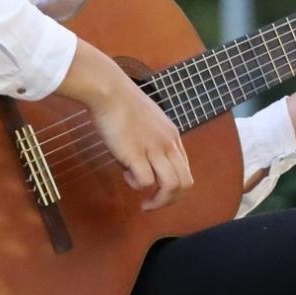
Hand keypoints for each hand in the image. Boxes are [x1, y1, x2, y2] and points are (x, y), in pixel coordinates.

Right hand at [57, 39, 191, 209]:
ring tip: (145, 203)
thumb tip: (137, 163)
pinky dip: (137, 185)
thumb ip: (148, 142)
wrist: (109, 90)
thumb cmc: (121, 103)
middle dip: (170, 200)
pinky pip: (145, 181)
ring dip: (159, 200)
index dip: (174, 187)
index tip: (157, 191)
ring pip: (171, 185)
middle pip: (185, 183)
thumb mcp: (145, 122)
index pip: (186, 170)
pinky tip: (126, 175)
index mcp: (173, 137)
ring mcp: (154, 149)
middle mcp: (168, 144)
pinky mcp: (136, 153)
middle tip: (152, 204)